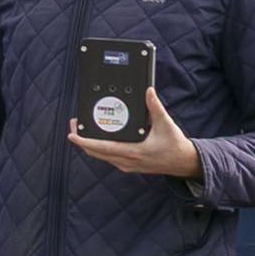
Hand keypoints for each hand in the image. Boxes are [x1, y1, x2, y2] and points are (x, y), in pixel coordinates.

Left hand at [70, 87, 203, 184]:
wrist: (182, 163)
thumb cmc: (174, 145)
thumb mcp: (166, 124)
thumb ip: (155, 106)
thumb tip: (148, 91)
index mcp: (133, 152)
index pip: (102, 147)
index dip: (84, 141)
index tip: (72, 135)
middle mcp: (126, 161)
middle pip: (96, 153)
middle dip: (81, 140)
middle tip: (73, 125)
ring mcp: (126, 165)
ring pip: (100, 156)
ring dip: (89, 145)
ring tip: (81, 130)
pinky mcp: (128, 165)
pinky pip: (108, 158)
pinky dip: (98, 149)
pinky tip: (97, 139)